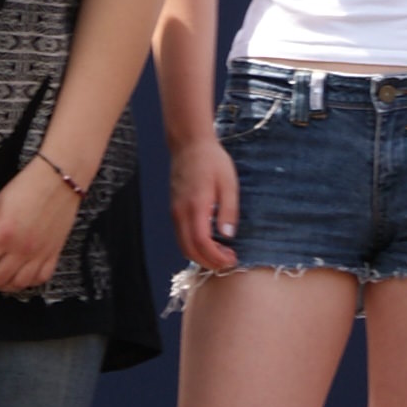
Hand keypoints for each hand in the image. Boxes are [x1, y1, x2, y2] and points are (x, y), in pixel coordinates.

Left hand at [0, 154, 79, 294]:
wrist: (59, 180)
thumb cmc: (28, 186)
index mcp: (3, 234)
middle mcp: (21, 248)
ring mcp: (39, 254)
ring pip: (16, 285)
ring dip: (2, 283)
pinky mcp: (53, 254)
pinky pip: (39, 279)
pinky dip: (27, 281)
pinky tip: (19, 273)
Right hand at [171, 136, 241, 273]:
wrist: (189, 144)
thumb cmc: (212, 160)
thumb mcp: (229, 183)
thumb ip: (228, 210)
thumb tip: (228, 235)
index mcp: (196, 206)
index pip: (201, 243)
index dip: (216, 257)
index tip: (232, 259)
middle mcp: (181, 212)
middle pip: (189, 250)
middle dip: (208, 262)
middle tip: (228, 262)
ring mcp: (175, 211)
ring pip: (182, 245)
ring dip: (200, 256)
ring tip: (221, 254)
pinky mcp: (174, 209)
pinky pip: (181, 236)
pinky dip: (193, 246)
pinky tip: (209, 243)